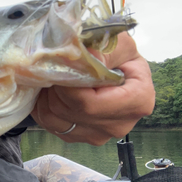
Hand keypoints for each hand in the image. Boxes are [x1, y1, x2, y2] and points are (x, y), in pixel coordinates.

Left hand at [31, 32, 154, 144]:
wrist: (119, 68)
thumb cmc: (120, 54)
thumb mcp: (118, 44)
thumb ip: (100, 50)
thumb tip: (80, 58)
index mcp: (138, 101)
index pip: (89, 103)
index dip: (67, 86)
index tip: (62, 67)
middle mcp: (121, 125)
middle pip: (70, 111)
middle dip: (55, 88)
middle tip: (53, 69)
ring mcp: (100, 135)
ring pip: (56, 120)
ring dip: (46, 97)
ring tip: (52, 79)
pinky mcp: (82, 138)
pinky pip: (50, 126)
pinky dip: (43, 108)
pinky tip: (49, 92)